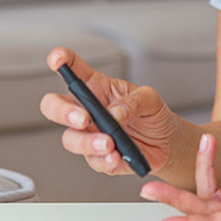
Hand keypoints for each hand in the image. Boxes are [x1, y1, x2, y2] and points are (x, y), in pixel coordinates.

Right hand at [38, 47, 177, 175]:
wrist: (166, 143)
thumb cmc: (152, 114)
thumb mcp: (150, 98)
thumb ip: (134, 102)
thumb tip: (115, 113)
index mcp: (96, 87)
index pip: (72, 70)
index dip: (60, 61)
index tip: (57, 59)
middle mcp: (86, 110)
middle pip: (54, 107)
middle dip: (62, 111)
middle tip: (83, 119)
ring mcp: (89, 135)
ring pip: (70, 139)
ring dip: (87, 142)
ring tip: (110, 144)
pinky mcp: (98, 157)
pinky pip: (92, 161)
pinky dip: (104, 160)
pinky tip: (116, 157)